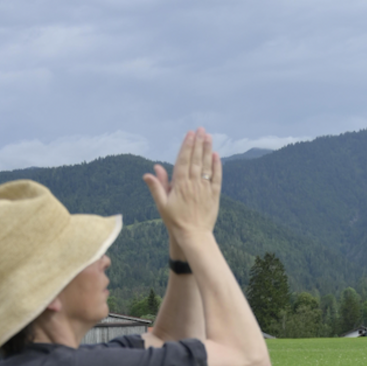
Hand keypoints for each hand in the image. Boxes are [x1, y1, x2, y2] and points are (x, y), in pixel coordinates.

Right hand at [143, 127, 220, 243]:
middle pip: (196, 160)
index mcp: (179, 185)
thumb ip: (157, 187)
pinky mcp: (214, 196)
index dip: (187, 146)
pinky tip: (216, 156)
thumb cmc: (175, 222)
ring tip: (208, 137)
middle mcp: (193, 184)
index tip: (189, 134)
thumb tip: (148, 172)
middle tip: (200, 129)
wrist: (193, 236)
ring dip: (208, 150)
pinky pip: (216, 178)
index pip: (183, 161)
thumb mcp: (162, 205)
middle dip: (198, 143)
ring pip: (207, 166)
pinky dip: (217, 166)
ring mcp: (205, 189)